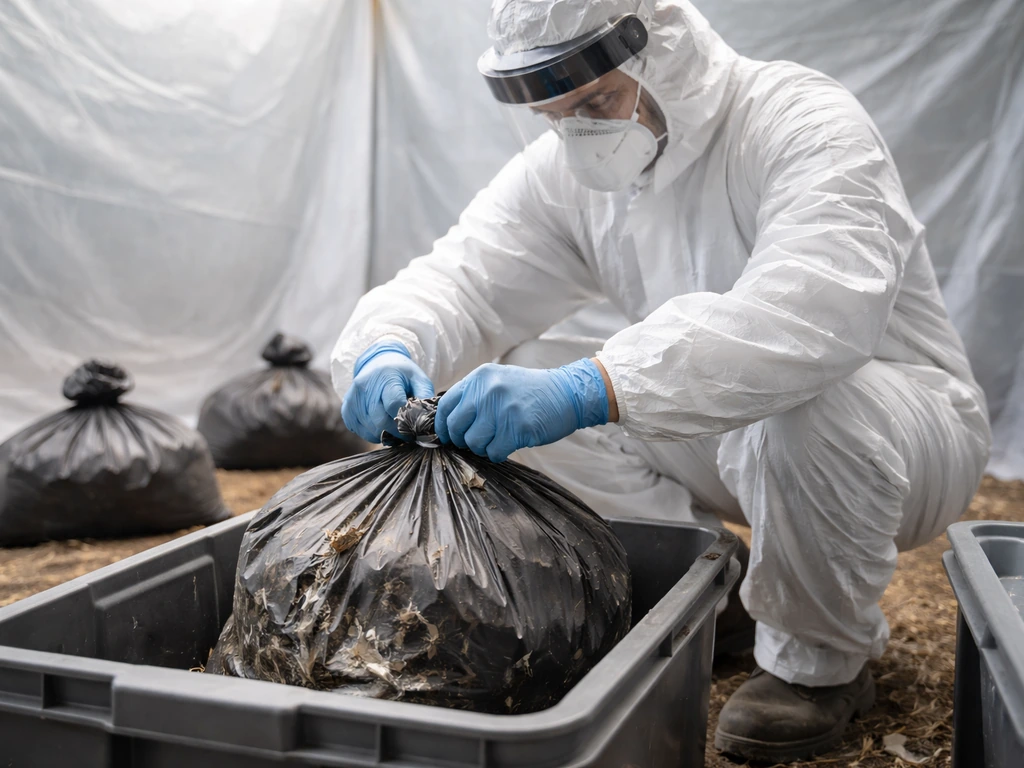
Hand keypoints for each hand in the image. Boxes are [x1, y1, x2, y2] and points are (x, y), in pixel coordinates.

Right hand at [342, 341, 433, 442]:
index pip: (394, 406)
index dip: (406, 420)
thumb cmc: (401, 374)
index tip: (415, 426)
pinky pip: (361, 431)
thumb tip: (430, 420)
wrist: (378, 362)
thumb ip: (425, 397)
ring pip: (371, 429)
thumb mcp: (418, 379)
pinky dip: (373, 434)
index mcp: (386, 378)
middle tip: (408, 433)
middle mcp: (366, 387)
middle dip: (398, 432)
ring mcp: (353, 398)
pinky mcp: (347, 408)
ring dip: (386, 434)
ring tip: (397, 429)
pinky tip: (382, 426)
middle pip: (381, 421)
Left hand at [435, 358, 607, 461]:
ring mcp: (503, 408)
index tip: (448, 436)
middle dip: (463, 440)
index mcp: (479, 377)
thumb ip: (474, 396)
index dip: (444, 426)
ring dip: (483, 448)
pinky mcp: (518, 426)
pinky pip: (494, 452)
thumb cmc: (530, 393)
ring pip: (474, 442)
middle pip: (456, 427)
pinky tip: (510, 444)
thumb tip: (448, 423)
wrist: (567, 393)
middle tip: (477, 441)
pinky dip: (499, 454)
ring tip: (498, 440)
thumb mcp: (498, 382)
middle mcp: (488, 390)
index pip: (446, 405)